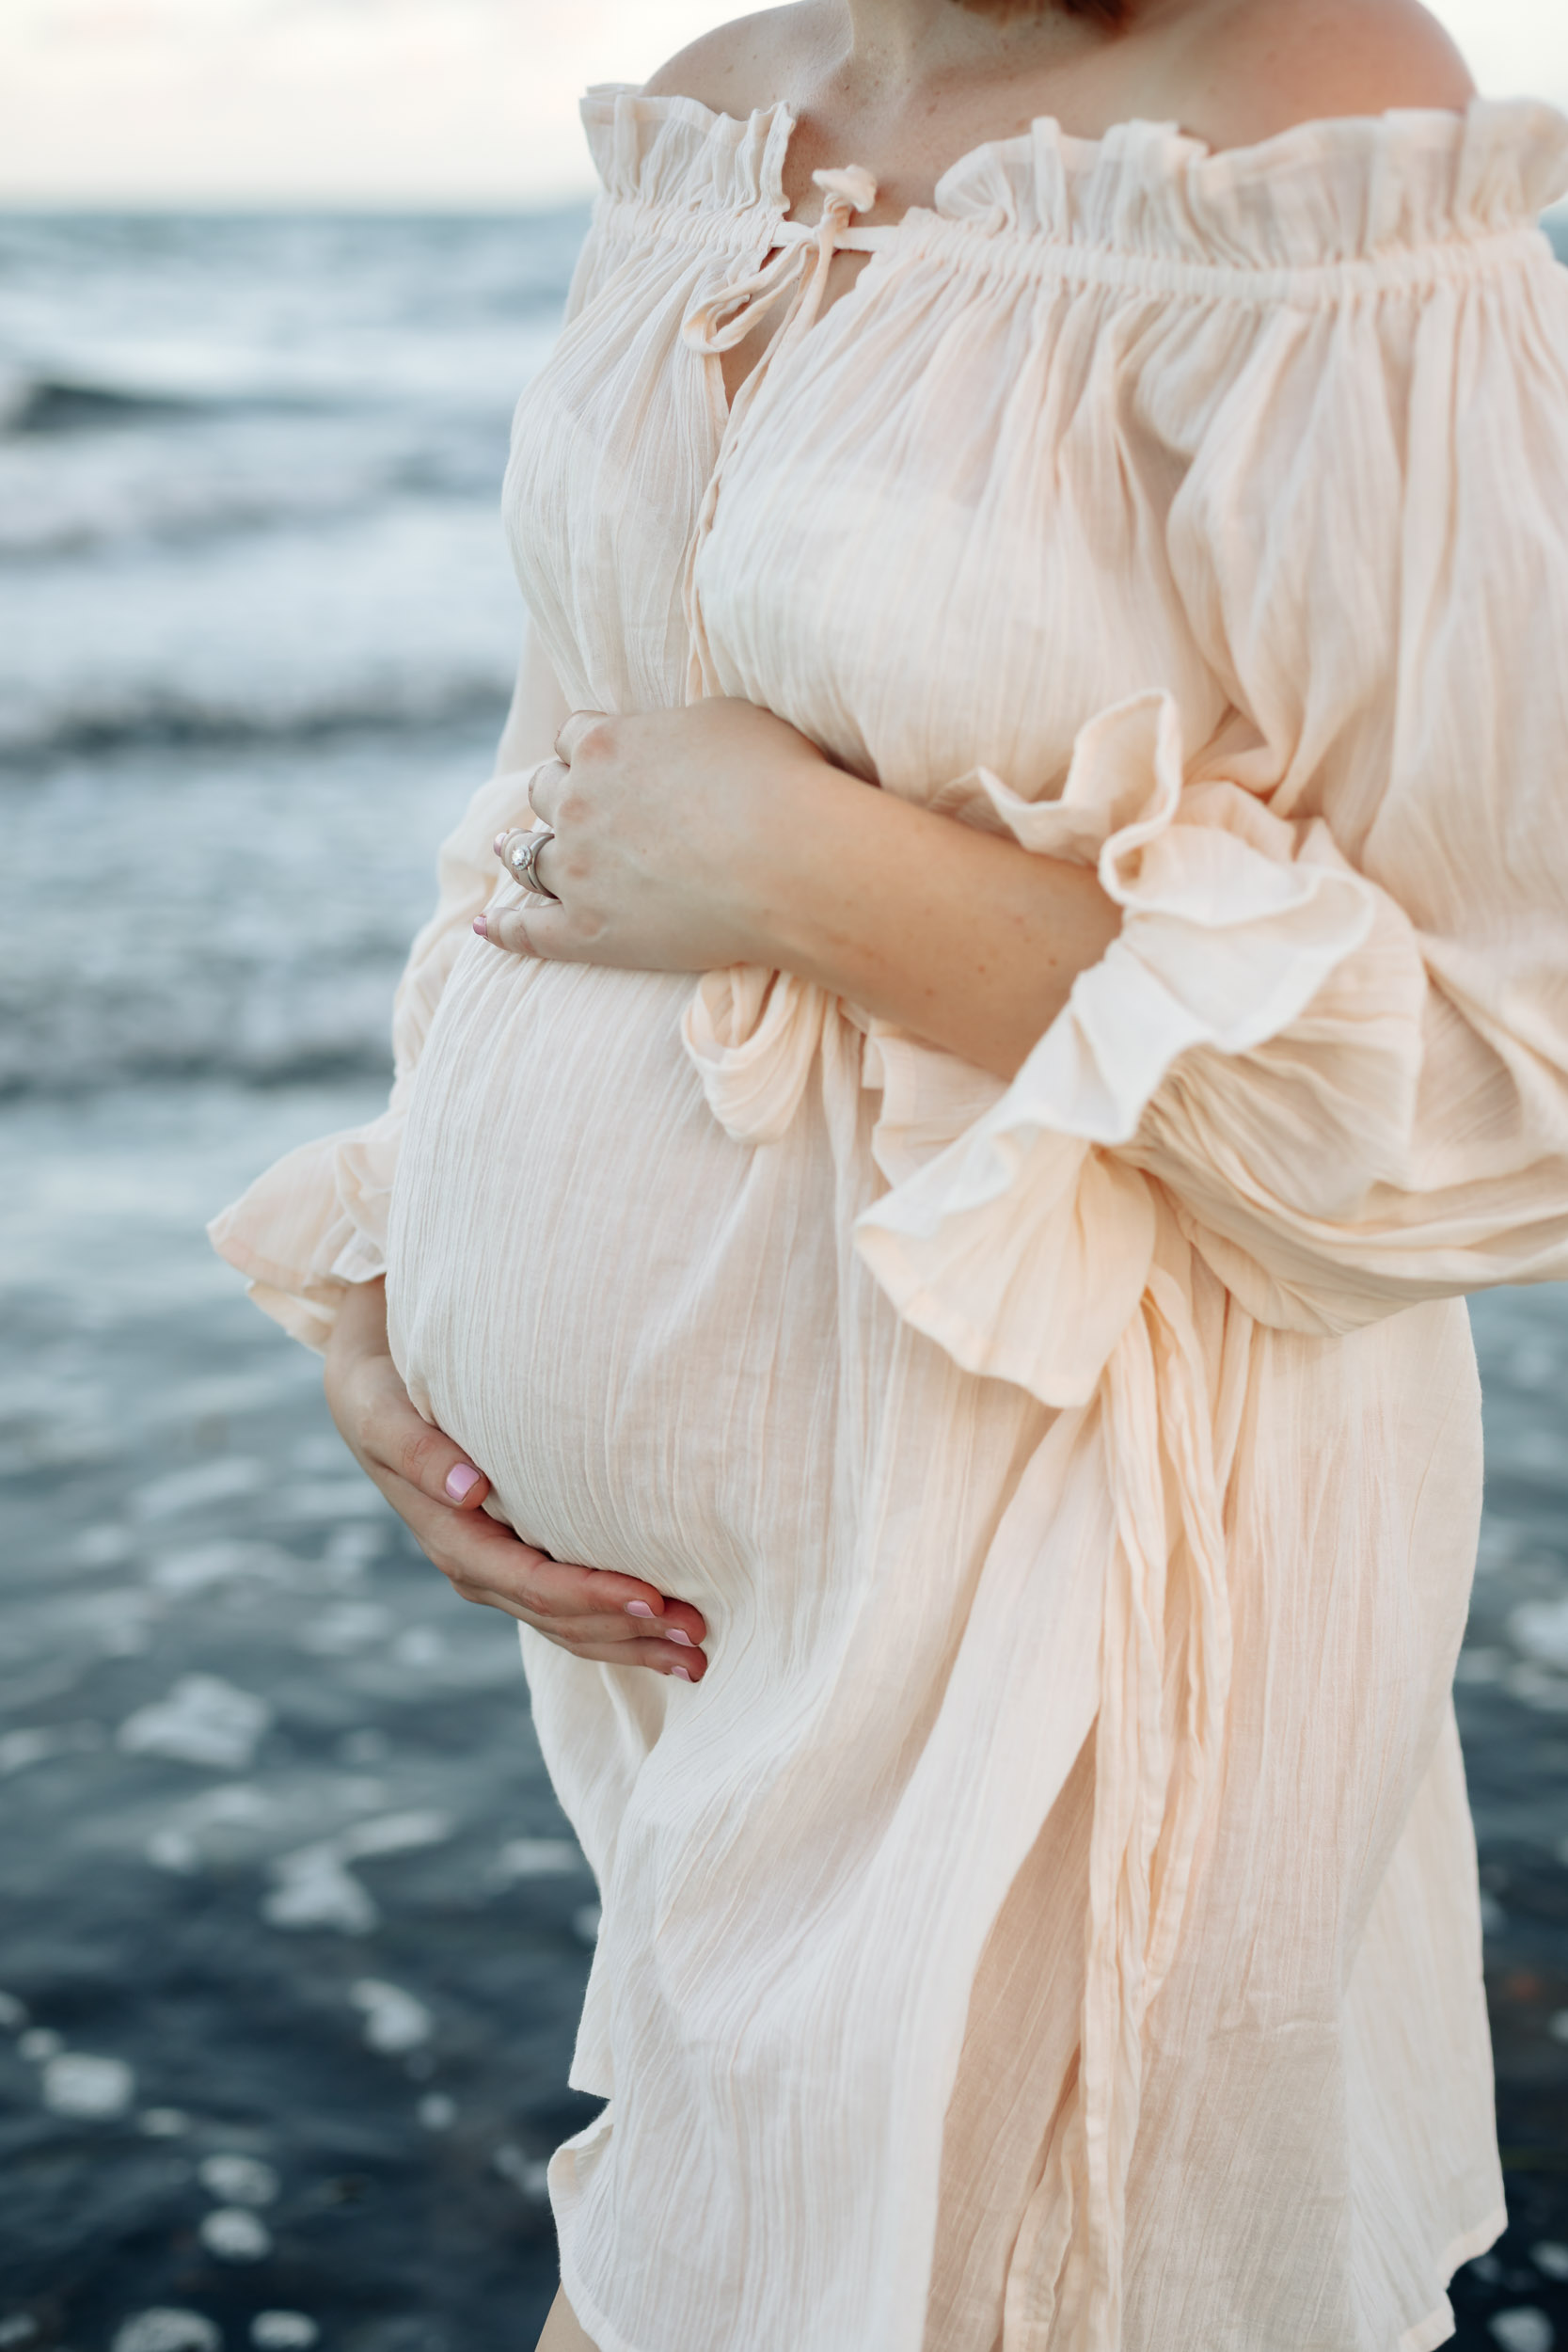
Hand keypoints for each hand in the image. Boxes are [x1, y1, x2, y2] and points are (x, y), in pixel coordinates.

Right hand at [323, 1279, 706, 1679]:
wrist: (371, 1395)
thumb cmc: (385, 1393)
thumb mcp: (386, 1414)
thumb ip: (419, 1452)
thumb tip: (470, 1489)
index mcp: (454, 1541)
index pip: (535, 1584)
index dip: (595, 1598)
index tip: (654, 1598)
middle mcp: (478, 1569)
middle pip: (562, 1621)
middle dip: (630, 1634)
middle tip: (698, 1639)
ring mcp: (498, 1572)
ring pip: (571, 1627)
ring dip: (634, 1644)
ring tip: (697, 1656)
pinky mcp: (518, 1560)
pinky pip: (570, 1609)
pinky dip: (618, 1628)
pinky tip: (663, 1633)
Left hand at [476, 699, 828, 970]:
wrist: (787, 862)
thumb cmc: (774, 780)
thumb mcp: (727, 717)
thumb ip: (680, 724)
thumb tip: (672, 731)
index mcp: (604, 745)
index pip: (574, 737)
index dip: (586, 748)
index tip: (599, 758)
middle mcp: (577, 803)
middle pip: (546, 790)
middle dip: (555, 794)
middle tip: (564, 806)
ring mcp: (576, 870)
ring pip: (528, 856)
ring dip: (518, 850)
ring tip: (508, 852)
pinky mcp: (586, 931)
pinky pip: (529, 932)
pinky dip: (506, 930)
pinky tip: (488, 928)